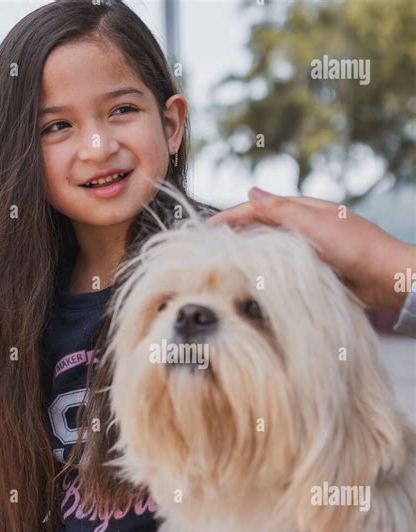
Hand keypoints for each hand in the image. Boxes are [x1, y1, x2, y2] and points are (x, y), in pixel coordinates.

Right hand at [206, 188, 415, 311]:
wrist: (384, 277)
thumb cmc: (355, 247)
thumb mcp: (315, 224)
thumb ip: (282, 211)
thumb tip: (252, 191)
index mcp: (304, 210)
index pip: (260, 208)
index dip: (232, 216)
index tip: (208, 227)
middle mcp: (303, 227)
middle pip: (261, 227)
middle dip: (235, 233)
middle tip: (209, 245)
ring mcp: (307, 249)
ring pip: (269, 248)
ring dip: (248, 252)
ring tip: (223, 262)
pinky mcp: (311, 270)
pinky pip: (280, 267)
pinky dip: (263, 269)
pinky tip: (251, 278)